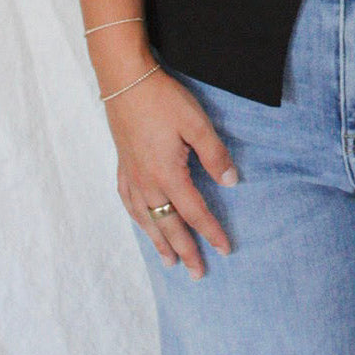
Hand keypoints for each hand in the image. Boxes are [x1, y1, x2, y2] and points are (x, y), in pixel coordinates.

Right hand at [105, 67, 238, 278]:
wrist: (125, 81)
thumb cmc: (163, 100)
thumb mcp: (197, 123)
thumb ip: (214, 155)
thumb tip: (231, 183)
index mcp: (168, 175)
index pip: (194, 212)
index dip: (211, 232)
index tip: (225, 249)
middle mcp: (147, 183)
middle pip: (168, 225)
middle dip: (185, 250)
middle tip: (197, 273)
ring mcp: (132, 175)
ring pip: (146, 219)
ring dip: (159, 242)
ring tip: (168, 262)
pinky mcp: (122, 164)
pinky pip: (129, 202)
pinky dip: (137, 219)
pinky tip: (141, 221)